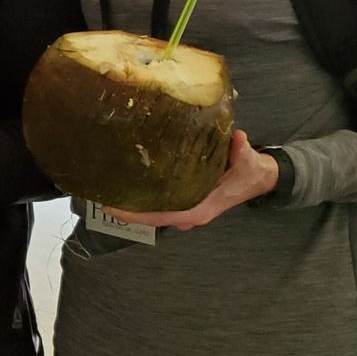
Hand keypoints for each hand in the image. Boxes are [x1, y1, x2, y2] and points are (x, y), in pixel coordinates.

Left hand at [106, 129, 277, 229]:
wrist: (258, 178)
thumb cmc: (250, 171)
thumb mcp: (248, 160)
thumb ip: (241, 150)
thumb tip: (237, 138)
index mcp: (199, 210)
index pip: (159, 216)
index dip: (134, 214)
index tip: (111, 208)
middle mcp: (188, 214)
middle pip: (150, 217)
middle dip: (125, 209)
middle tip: (98, 195)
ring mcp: (185, 209)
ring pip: (152, 211)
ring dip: (131, 204)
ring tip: (106, 190)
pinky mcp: (184, 201)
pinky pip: (158, 203)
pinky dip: (142, 197)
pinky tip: (126, 184)